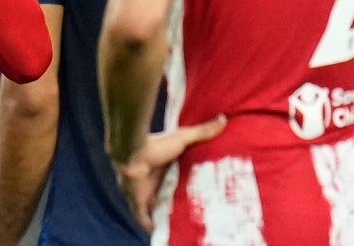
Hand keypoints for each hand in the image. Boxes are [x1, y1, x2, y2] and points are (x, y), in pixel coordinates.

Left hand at [114, 115, 226, 231]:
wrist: (130, 152)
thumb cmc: (155, 144)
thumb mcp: (182, 138)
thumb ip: (201, 132)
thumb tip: (223, 119)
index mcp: (164, 169)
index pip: (178, 181)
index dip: (188, 189)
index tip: (203, 196)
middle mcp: (155, 182)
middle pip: (169, 197)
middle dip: (180, 206)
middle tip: (199, 216)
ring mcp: (145, 193)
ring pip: (158, 210)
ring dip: (167, 218)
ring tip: (185, 228)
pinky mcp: (137, 202)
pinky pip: (144, 219)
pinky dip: (152, 227)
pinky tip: (163, 235)